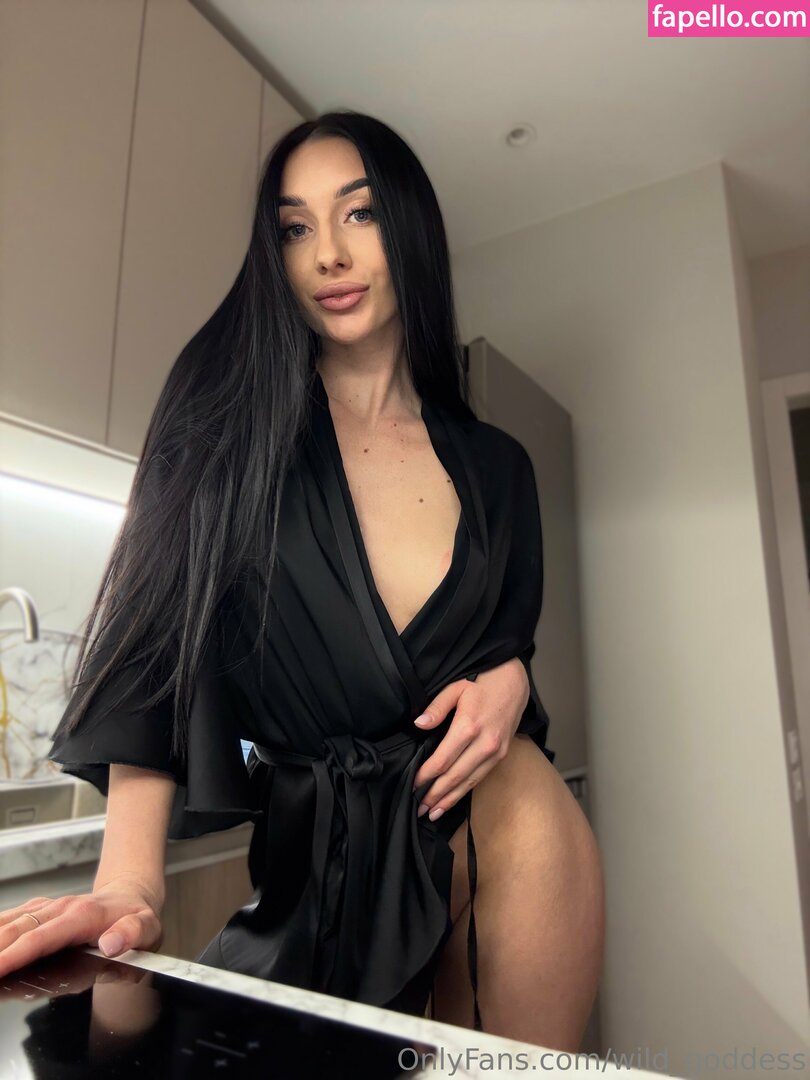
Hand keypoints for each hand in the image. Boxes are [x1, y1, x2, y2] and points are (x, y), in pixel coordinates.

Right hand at [0, 873, 163, 978]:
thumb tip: (112, 943)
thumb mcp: (148, 927)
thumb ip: (133, 933)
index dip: (15, 954)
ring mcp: (47, 908)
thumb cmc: (137, 916)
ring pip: (9, 921)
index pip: (41, 937)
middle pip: (17, 929)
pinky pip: (10, 918)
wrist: (131, 895)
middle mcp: (60, 908)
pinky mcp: (39, 911)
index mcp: (83, 915)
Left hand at [412, 657, 528, 820]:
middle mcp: (484, 743)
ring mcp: (496, 751)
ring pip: (469, 782)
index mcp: (469, 726)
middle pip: (455, 776)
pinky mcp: (502, 755)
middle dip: (435, 794)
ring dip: (449, 799)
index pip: (443, 759)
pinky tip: (452, 800)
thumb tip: (419, 725)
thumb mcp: (455, 688)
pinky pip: (480, 778)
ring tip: (432, 812)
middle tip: (419, 808)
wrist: (514, 681)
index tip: (413, 784)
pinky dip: (464, 791)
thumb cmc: (482, 682)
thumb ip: (436, 708)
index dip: (426, 775)